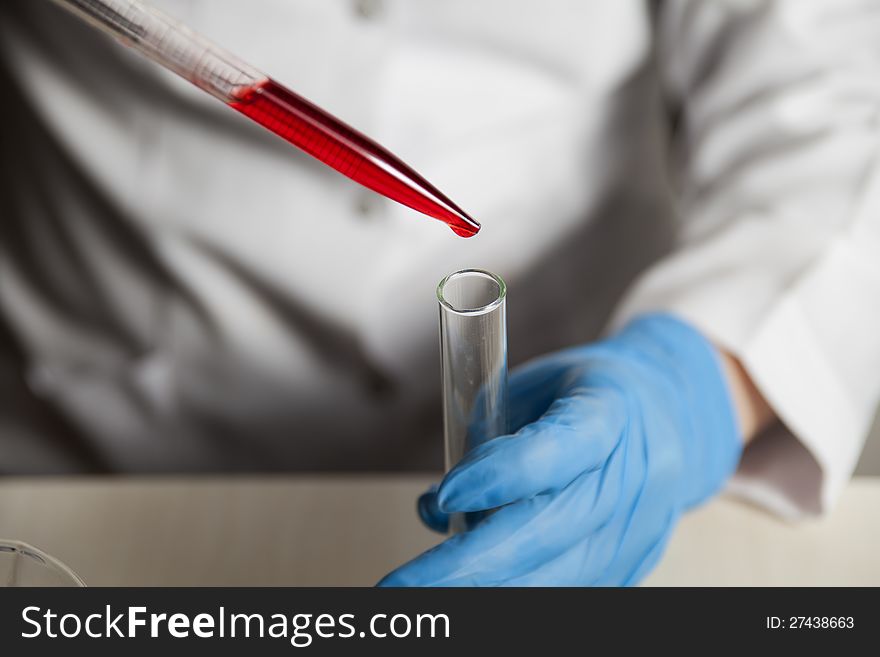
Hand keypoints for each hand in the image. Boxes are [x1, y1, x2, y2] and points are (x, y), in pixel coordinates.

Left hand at [379, 314, 742, 585]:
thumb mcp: (538, 386)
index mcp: (611, 410)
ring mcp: (638, 526)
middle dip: (469, 565)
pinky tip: (467, 588)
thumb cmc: (588, 396)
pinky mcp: (632, 563)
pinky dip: (512, 590)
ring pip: (559, 576)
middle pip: (550, 529)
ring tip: (421, 592)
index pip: (562, 446)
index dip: (504, 473)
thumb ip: (488, 437)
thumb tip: (435, 507)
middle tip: (402, 584)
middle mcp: (633, 474)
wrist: (672, 418)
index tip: (446, 493)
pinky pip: (567, 588)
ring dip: (484, 589)